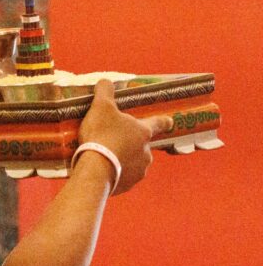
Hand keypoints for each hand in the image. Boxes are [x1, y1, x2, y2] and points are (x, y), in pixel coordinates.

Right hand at [77, 79, 172, 194]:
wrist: (95, 169)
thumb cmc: (101, 135)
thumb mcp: (100, 107)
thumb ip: (104, 92)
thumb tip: (105, 81)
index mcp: (143, 131)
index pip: (159, 123)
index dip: (164, 122)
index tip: (170, 122)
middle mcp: (146, 151)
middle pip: (143, 146)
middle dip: (131, 145)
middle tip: (114, 143)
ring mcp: (139, 169)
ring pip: (134, 163)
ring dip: (124, 161)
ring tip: (106, 160)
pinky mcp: (128, 184)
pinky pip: (124, 178)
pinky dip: (117, 175)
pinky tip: (104, 172)